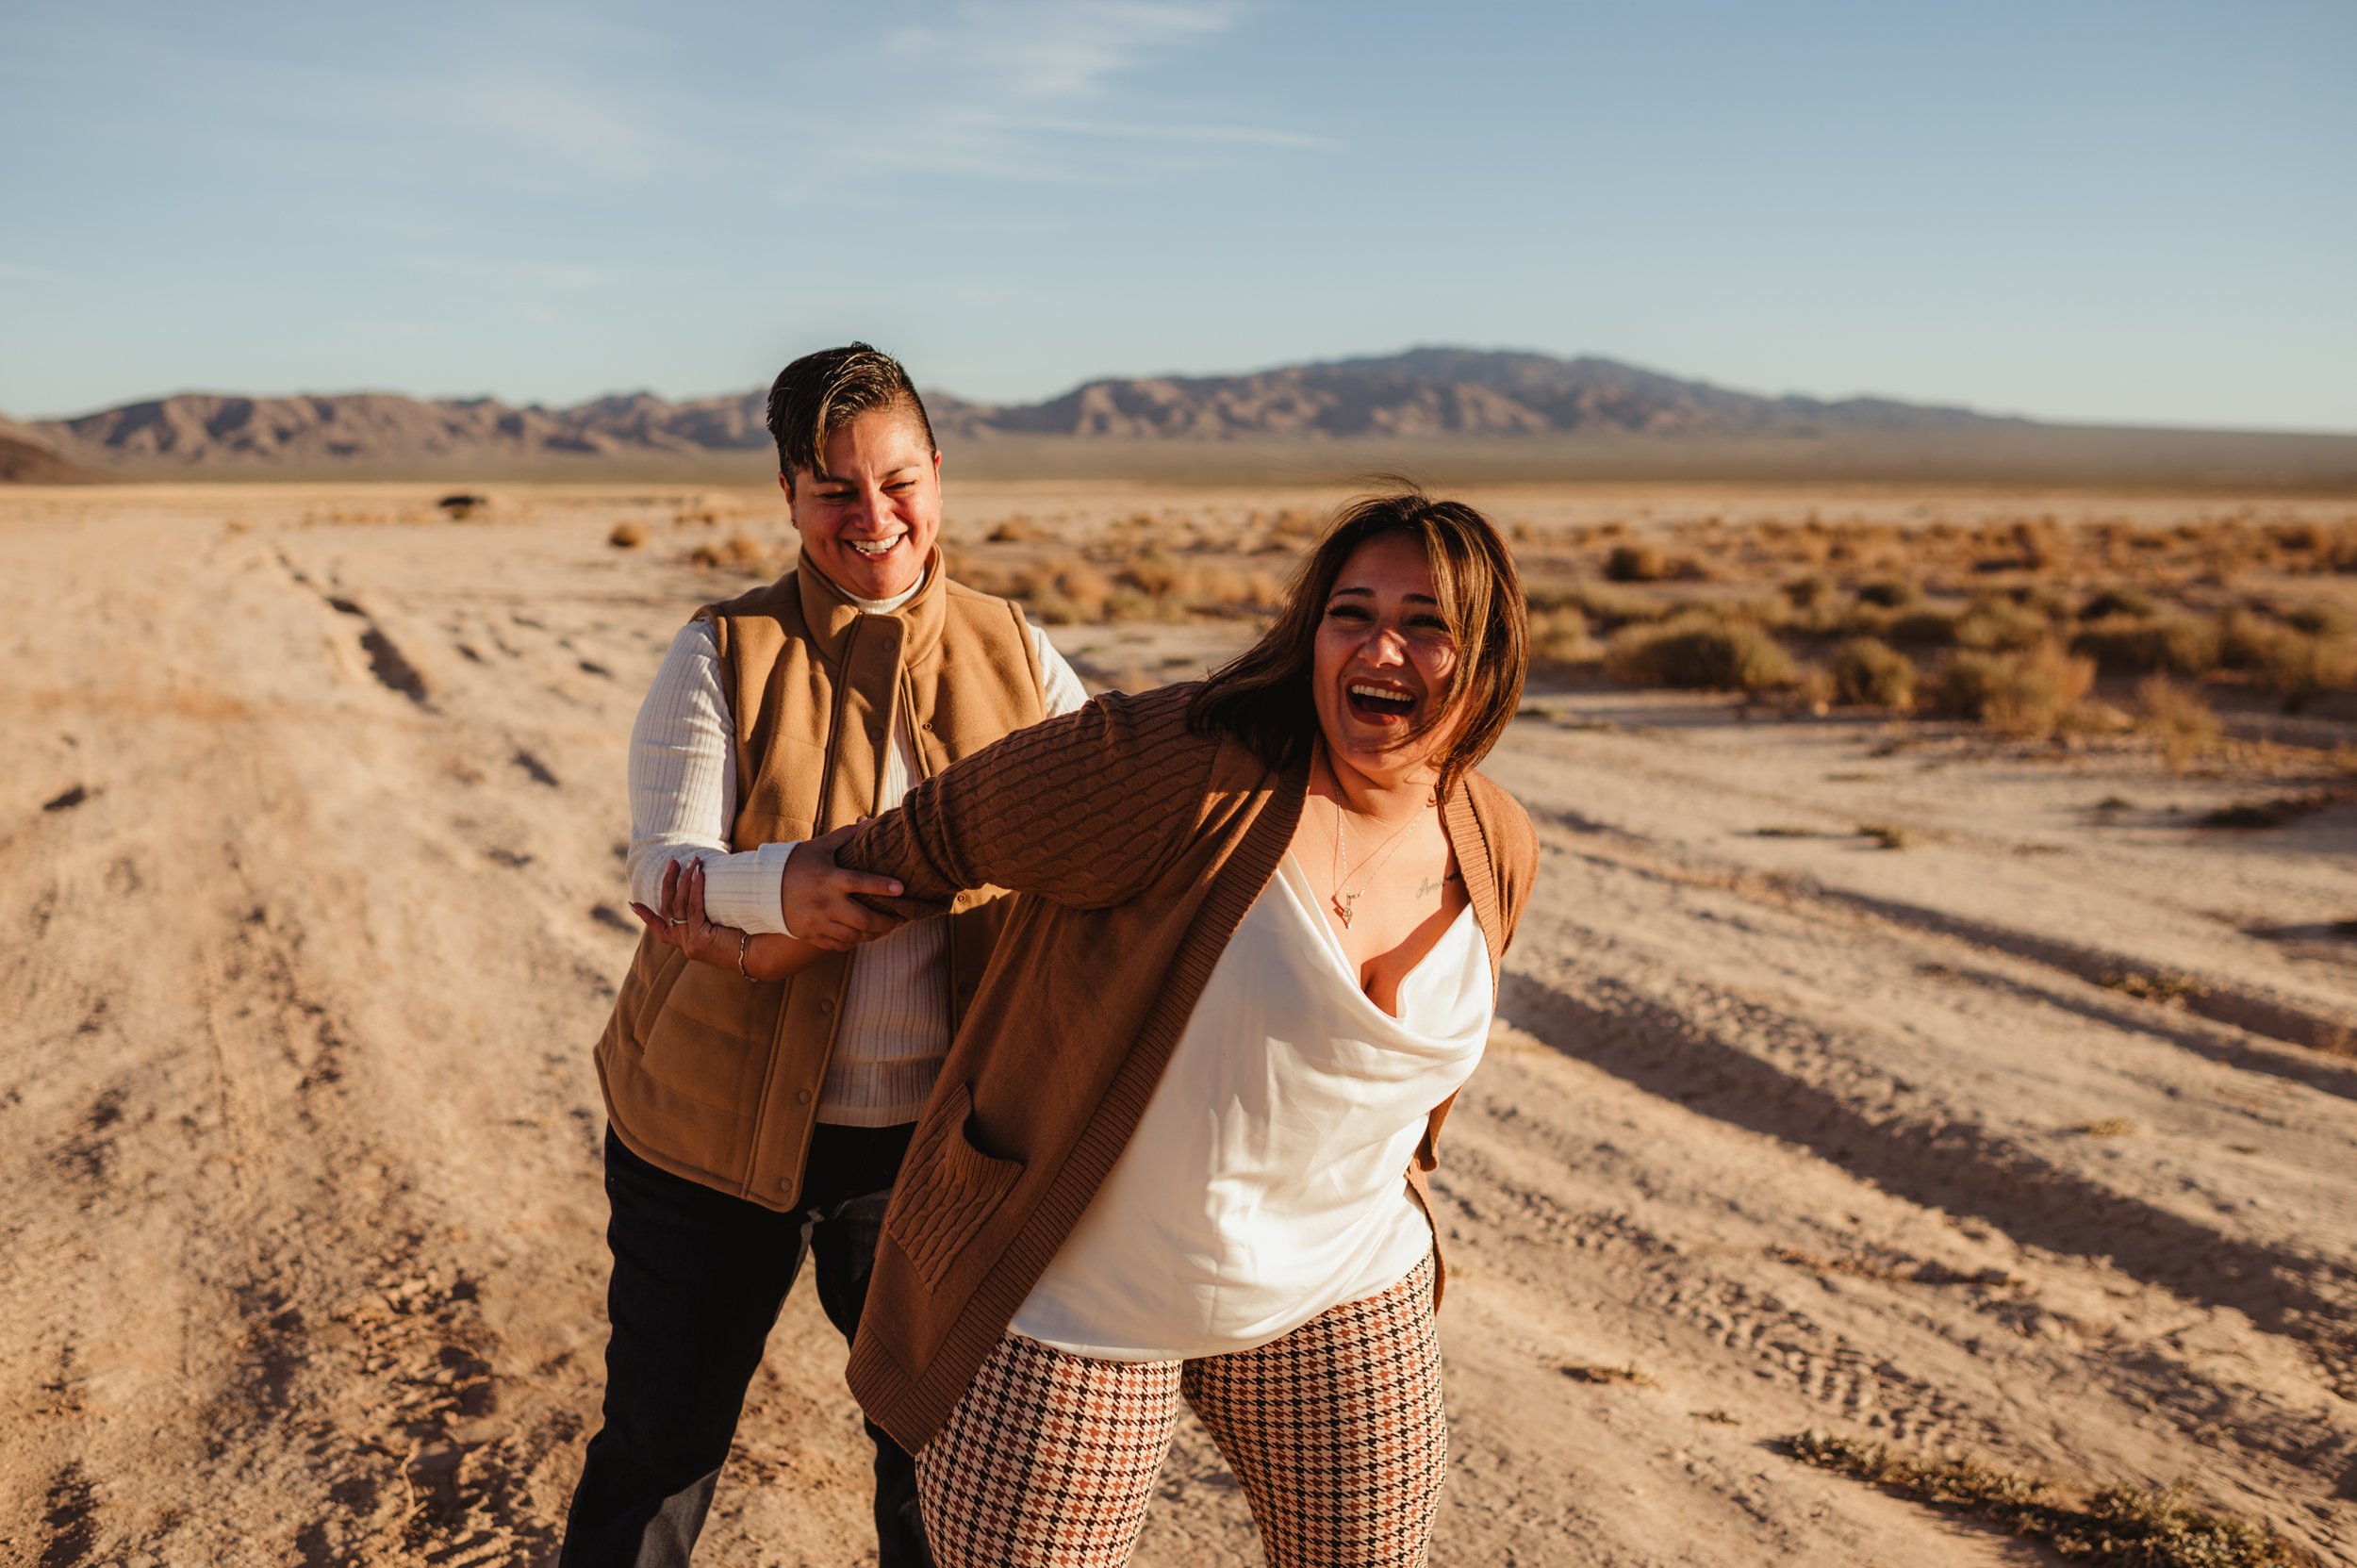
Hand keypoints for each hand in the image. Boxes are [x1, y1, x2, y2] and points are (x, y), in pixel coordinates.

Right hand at [631, 858, 747, 971]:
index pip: (661, 929)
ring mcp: (691, 944)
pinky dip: (695, 888)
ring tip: (691, 860)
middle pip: (667, 909)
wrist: (763, 954)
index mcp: (689, 942)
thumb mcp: (722, 922)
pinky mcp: (700, 941)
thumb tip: (706, 883)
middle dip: (668, 884)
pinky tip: (699, 873)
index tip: (632, 904)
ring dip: (683, 880)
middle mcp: (686, 945)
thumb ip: (709, 911)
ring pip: (679, 907)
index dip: (646, 917)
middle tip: (672, 861)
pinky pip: (694, 909)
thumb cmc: (748, 935)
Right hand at [781, 823, 906, 950]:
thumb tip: (872, 822)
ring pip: (854, 936)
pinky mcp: (811, 935)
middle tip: (902, 918)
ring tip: (889, 927)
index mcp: (828, 878)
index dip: (882, 886)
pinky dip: (857, 942)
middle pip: (862, 919)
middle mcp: (824, 903)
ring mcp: (817, 922)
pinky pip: (840, 945)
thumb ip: (846, 835)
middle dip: (887, 922)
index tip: (902, 888)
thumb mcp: (820, 846)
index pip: (859, 882)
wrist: (763, 888)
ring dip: (875, 934)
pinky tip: (867, 935)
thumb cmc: (797, 863)